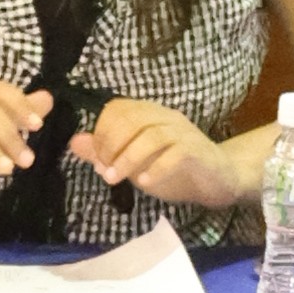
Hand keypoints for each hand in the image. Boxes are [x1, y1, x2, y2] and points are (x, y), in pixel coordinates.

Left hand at [80, 102, 243, 209]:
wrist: (217, 179)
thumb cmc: (173, 170)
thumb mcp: (133, 162)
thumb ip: (106, 152)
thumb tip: (76, 142)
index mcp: (148, 114)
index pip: (117, 109)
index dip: (101, 132)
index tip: (97, 160)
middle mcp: (165, 117)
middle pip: (131, 120)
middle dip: (111, 145)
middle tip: (104, 171)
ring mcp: (183, 132)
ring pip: (151, 136)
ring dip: (128, 159)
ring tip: (114, 179)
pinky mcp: (197, 151)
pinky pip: (175, 154)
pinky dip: (156, 168)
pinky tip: (143, 183)